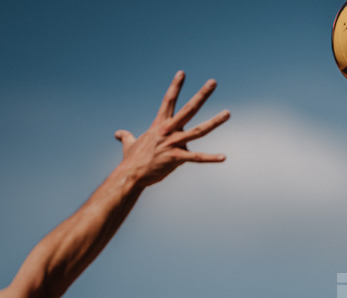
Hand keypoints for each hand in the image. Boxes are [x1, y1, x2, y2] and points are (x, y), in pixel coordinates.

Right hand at [114, 70, 229, 186]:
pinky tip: (223, 157)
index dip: (175, 86)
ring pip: (198, 131)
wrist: (130, 175)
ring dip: (214, 122)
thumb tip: (118, 133)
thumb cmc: (132, 160)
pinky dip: (211, 158)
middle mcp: (168, 131)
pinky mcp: (176, 158)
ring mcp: (173, 144)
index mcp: (159, 125)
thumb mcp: (129, 144)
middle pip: (188, 109)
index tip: (182, 73)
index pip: (168, 100)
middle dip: (201, 95)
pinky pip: (197, 158)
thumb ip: (126, 137)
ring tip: (227, 113)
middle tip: (213, 82)